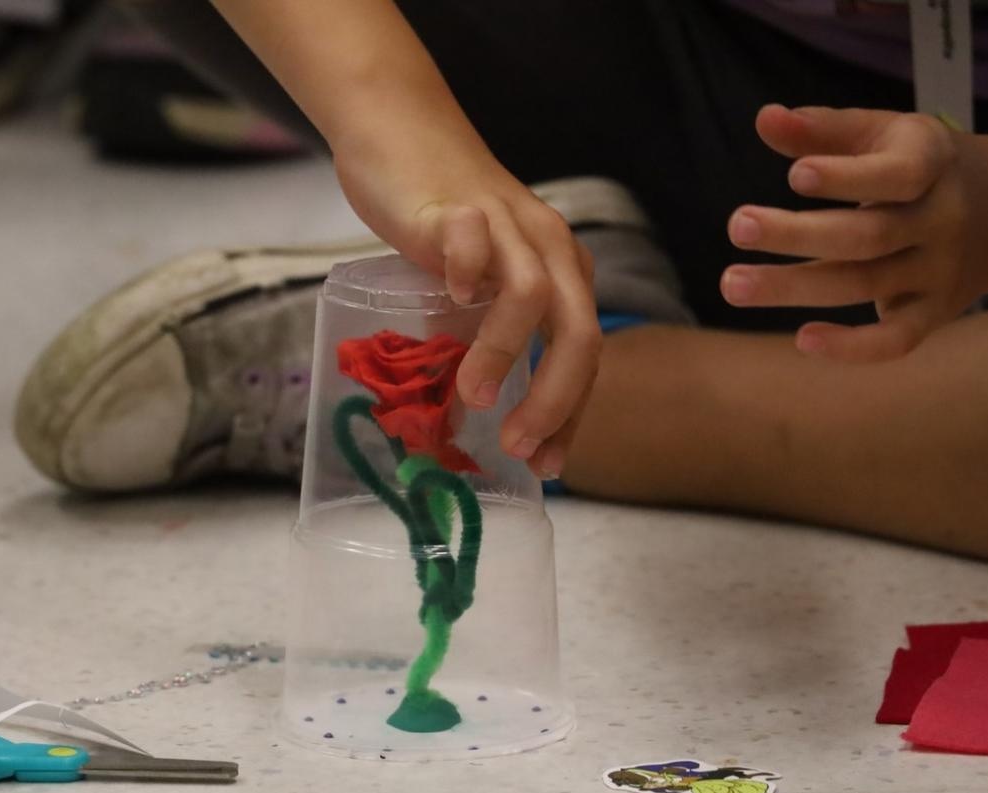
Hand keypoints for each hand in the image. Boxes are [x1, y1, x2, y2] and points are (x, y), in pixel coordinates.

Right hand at [333, 134, 598, 478]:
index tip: (546, 465)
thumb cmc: (442, 220)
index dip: (571, 415)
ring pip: (531, 295)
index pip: (585, 355)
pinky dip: (468, 273)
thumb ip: (484, 336)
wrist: (402, 133)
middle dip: (555, 401)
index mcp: (563, 272)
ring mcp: (505, 224)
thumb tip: (470, 416)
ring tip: (474, 397)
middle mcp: (548, 249)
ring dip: (505, 354)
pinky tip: (449, 298)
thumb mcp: (478, 286)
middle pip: (577, 332)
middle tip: (518, 447)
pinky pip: (473, 240)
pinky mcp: (454, 207)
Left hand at [721, 104, 987, 360]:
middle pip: (867, 235)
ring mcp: (939, 271)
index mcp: (931, 164)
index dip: (847, 176)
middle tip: (737, 226)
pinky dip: (853, 348)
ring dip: (795, 288)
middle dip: (798, 234)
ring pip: (865, 284)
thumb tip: (764, 118)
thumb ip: (825, 129)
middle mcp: (940, 220)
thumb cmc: (921, 165)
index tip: (795, 174)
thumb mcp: (885, 134)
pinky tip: (802, 340)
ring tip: (732, 284)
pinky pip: (897, 340)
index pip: (895, 174)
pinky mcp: (933, 313)